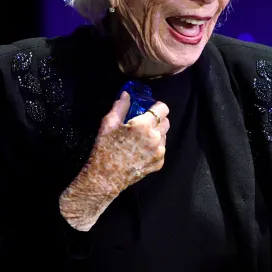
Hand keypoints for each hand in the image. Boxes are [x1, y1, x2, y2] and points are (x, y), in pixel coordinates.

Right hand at [59, 92, 169, 230]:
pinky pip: (161, 149)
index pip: (162, 109)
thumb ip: (120, 106)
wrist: (105, 178)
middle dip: (157, 120)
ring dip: (156, 133)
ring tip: (140, 139)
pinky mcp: (159, 163)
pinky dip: (154, 147)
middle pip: (166, 122)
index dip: (157, 106)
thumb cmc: (105, 148)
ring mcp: (159, 152)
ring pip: (164, 136)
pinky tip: (141, 150)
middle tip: (143, 123)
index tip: (149, 108)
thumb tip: (127, 94)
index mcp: (145, 125)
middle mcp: (156, 138)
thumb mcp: (109, 123)